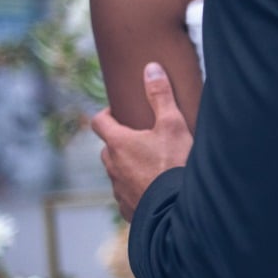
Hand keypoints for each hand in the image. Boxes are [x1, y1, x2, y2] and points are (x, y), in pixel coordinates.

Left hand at [92, 63, 192, 220]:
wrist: (178, 208)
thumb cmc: (175, 164)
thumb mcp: (173, 124)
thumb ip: (161, 95)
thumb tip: (150, 68)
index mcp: (118, 143)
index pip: (99, 122)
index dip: (106, 114)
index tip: (118, 112)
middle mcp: (112, 166)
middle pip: (108, 148)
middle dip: (120, 141)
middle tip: (141, 138)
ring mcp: (118, 189)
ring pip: (117, 171)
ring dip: (128, 166)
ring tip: (150, 165)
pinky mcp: (127, 208)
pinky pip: (126, 194)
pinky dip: (136, 188)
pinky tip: (154, 188)